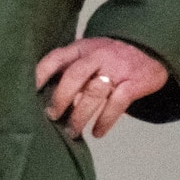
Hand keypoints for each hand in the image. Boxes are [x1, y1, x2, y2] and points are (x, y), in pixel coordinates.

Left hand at [35, 37, 168, 139]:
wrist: (149, 47)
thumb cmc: (110, 56)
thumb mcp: (89, 53)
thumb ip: (71, 68)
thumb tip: (45, 95)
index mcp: (82, 48)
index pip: (57, 57)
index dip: (41, 73)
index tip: (30, 91)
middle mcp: (98, 56)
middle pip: (74, 76)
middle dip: (60, 98)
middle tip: (52, 116)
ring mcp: (116, 69)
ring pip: (94, 92)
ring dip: (80, 115)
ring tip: (72, 131)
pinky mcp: (134, 82)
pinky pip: (117, 103)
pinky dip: (105, 120)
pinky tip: (97, 132)